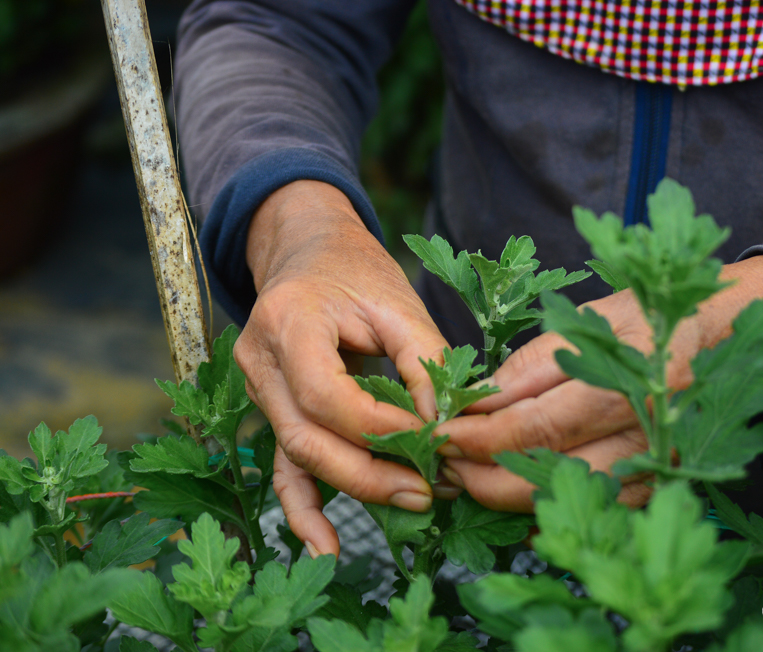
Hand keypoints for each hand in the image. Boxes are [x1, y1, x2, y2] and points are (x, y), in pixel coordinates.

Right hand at [236, 180, 449, 557]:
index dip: (383, 427)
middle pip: (308, 437)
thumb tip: (449, 426)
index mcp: (288, 322)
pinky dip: (305, 509)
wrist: (308, 252)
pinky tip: (327, 550)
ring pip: (298, 457)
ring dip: (356, 488)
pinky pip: (283, 467)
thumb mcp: (398, 303)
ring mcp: (258, 391)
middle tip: (431, 488)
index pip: (328, 396)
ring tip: (413, 504)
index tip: (435, 440)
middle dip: (373, 473)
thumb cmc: (356, 272)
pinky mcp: (273, 411)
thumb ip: (425, 361)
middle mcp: (260, 361)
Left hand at [436, 255, 762, 511]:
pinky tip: (516, 493)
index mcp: (635, 378)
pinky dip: (551, 504)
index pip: (540, 423)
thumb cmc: (655, 317)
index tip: (443, 431)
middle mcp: (651, 430)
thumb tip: (480, 399)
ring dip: (511, 495)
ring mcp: (660, 463)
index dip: (482, 434)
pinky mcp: (661, 482)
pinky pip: (597, 507)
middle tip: (445, 464)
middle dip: (486, 474)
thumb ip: (536, 362)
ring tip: (470, 478)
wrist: (725, 337)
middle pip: (552, 471)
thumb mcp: (594, 319)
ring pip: (572, 498)